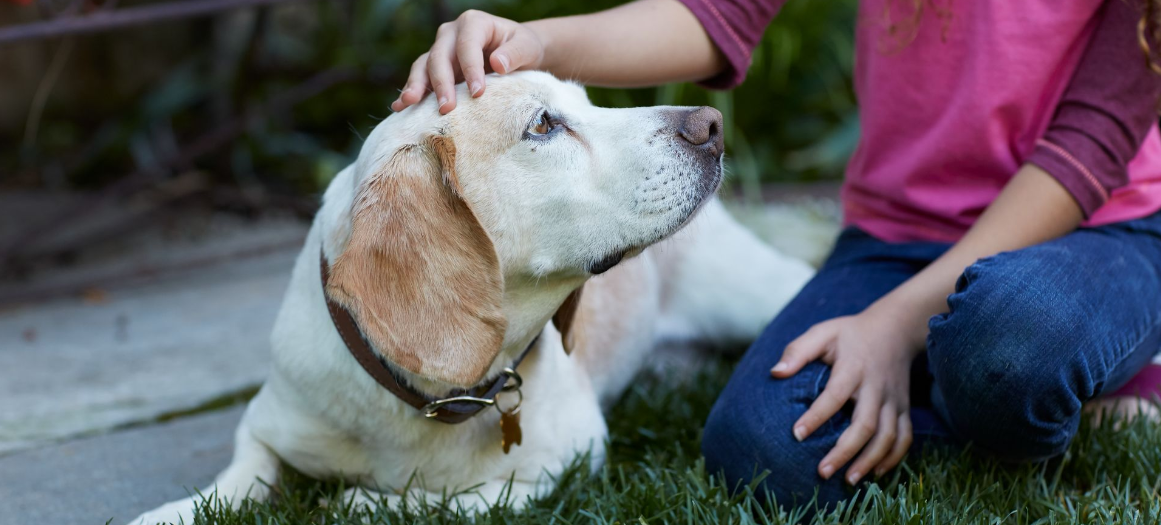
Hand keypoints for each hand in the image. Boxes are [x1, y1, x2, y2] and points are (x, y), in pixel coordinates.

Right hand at [392, 10, 545, 113]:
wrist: (515, 53)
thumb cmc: (521, 48)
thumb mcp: (526, 47)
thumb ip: (515, 54)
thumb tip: (497, 64)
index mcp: (473, 23)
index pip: (468, 46)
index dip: (471, 69)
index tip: (478, 93)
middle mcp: (451, 34)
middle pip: (440, 56)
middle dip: (441, 83)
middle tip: (446, 108)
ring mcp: (440, 50)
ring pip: (423, 66)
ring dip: (416, 86)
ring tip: (409, 104)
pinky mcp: (435, 68)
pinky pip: (419, 78)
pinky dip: (410, 92)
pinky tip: (400, 108)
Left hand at [770, 303, 925, 484]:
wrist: (896, 329)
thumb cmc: (850, 334)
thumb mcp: (823, 332)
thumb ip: (798, 351)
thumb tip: (775, 373)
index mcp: (853, 368)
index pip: (835, 395)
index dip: (816, 416)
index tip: (796, 435)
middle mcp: (877, 387)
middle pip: (865, 425)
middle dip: (845, 451)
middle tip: (822, 472)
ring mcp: (894, 400)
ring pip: (888, 436)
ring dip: (869, 460)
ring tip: (848, 480)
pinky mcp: (904, 408)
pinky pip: (905, 437)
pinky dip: (894, 458)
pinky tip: (875, 473)